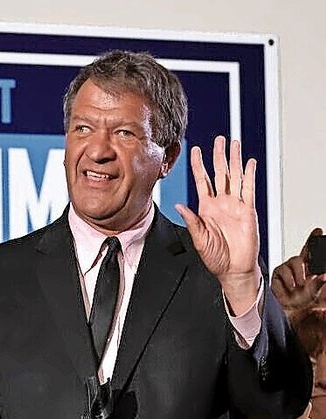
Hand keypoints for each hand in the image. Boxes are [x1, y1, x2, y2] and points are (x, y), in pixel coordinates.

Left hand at [176, 136, 259, 314]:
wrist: (233, 269)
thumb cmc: (215, 257)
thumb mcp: (198, 239)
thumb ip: (191, 222)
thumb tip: (180, 205)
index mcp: (206, 208)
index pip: (202, 180)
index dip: (198, 165)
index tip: (194, 150)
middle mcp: (220, 203)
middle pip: (219, 173)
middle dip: (218, 155)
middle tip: (218, 139)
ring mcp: (235, 205)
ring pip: (235, 176)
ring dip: (234, 160)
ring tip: (234, 143)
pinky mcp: (248, 211)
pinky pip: (249, 189)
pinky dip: (249, 175)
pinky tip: (249, 163)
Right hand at [271, 228, 325, 316]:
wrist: (288, 313)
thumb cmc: (303, 303)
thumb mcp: (315, 292)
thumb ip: (319, 283)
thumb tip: (324, 276)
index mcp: (311, 270)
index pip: (312, 252)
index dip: (314, 239)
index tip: (318, 231)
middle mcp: (299, 268)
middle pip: (302, 254)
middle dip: (306, 258)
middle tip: (307, 275)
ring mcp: (287, 270)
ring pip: (294, 261)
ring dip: (298, 274)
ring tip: (300, 285)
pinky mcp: (277, 274)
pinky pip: (282, 271)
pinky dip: (288, 280)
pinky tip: (290, 288)